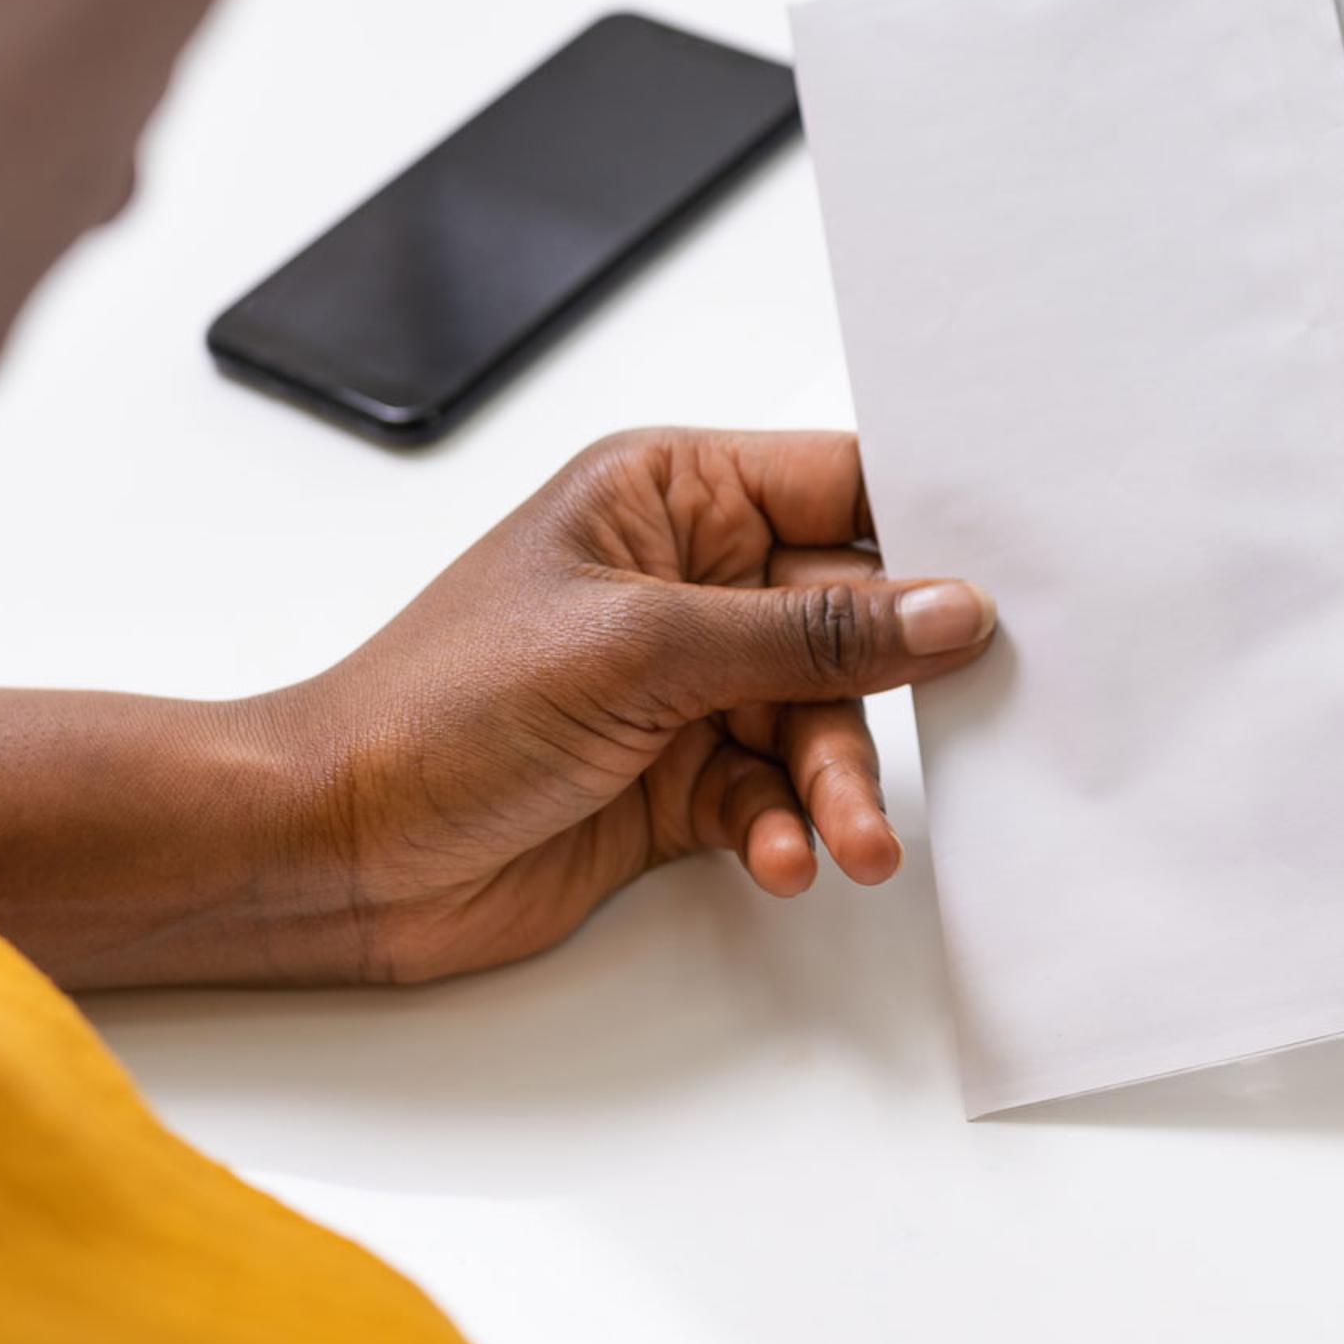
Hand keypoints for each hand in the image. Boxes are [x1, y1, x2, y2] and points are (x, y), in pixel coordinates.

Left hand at [253, 428, 994, 981]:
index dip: (929, 532)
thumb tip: (947, 608)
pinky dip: (782, 829)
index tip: (1010, 584)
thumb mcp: (643, 650)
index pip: (840, 487)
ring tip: (845, 841)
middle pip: (849, 619)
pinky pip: (771, 794)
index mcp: (667, 494)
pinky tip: (770, 857)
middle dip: (885, 693)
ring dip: (837, 784)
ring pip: (818, 721)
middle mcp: (683, 580)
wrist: (334, 849)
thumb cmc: (438, 708)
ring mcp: (678, 684)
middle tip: (937, 745)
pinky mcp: (672, 778)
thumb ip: (809, 634)